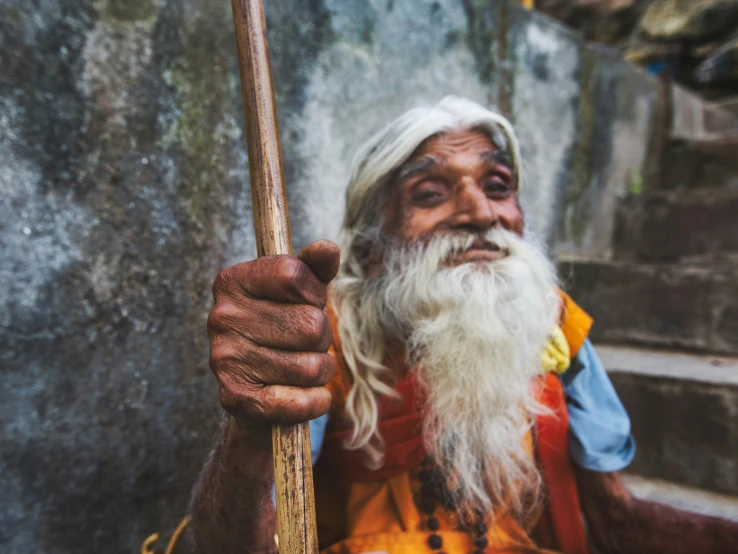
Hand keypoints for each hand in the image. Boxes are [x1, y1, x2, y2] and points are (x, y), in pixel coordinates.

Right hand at [208, 240, 339, 428]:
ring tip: (302, 367)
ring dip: (320, 371)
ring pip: (312, 366)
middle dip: (322, 337)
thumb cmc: (282, 327)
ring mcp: (225, 359)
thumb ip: (314, 267)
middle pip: (311, 324)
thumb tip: (328, 249)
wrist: (253, 388)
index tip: (307, 302)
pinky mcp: (236, 399)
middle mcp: (222, 318)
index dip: (314, 292)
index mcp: (232, 281)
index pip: (293, 273)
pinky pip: (302, 402)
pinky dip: (315, 401)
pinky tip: (303, 394)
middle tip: (306, 343)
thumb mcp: (298, 291)